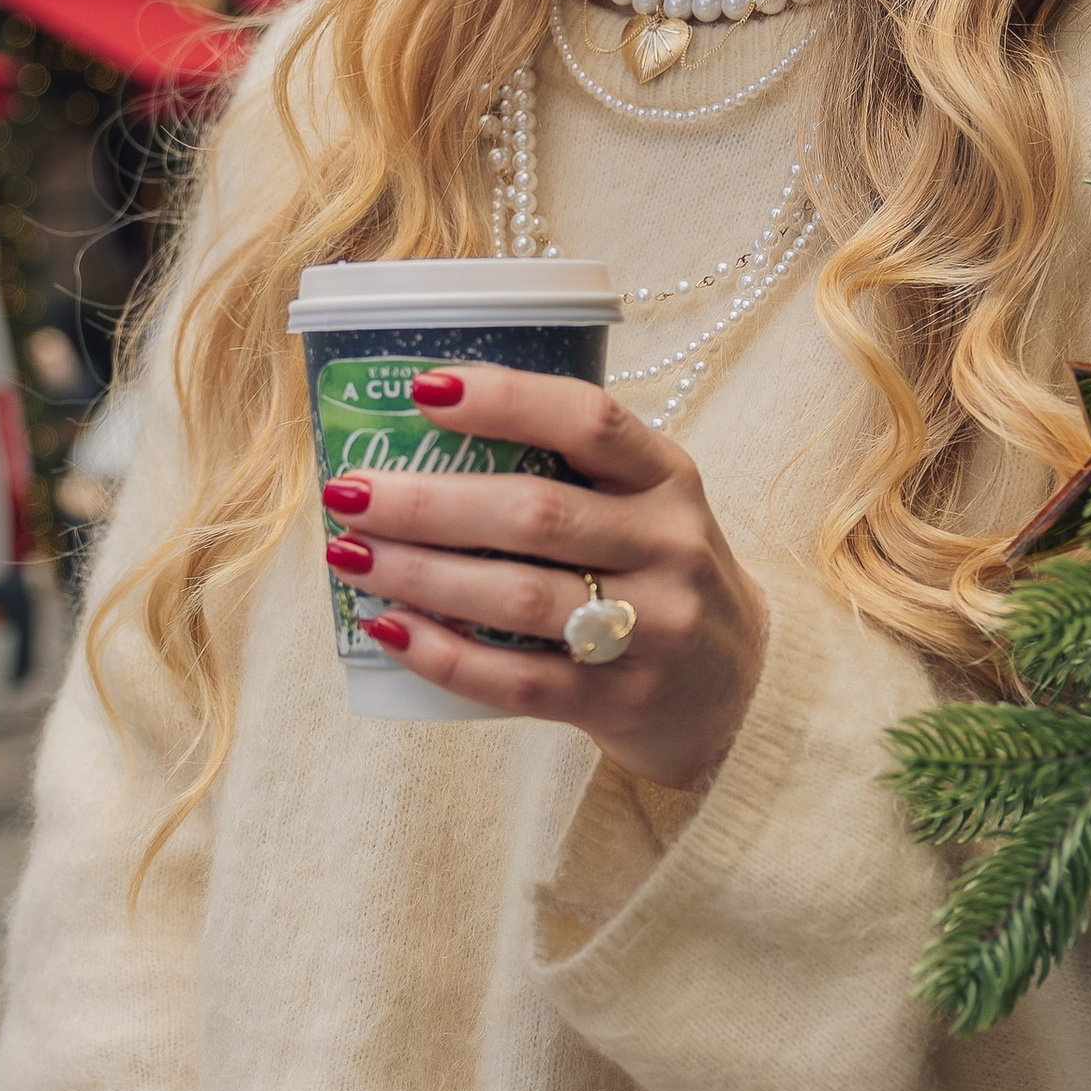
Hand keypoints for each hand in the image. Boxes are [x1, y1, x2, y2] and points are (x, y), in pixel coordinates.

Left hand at [321, 363, 769, 790]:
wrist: (741, 693)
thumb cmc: (661, 577)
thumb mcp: (647, 505)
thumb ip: (570, 472)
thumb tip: (417, 437)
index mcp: (669, 479)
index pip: (590, 420)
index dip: (505, 398)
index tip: (422, 390)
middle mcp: (668, 546)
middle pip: (536, 512)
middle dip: (428, 501)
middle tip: (349, 491)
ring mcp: (651, 629)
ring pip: (519, 597)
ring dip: (420, 574)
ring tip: (349, 556)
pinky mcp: (620, 701)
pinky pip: (516, 679)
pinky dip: (442, 654)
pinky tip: (386, 629)